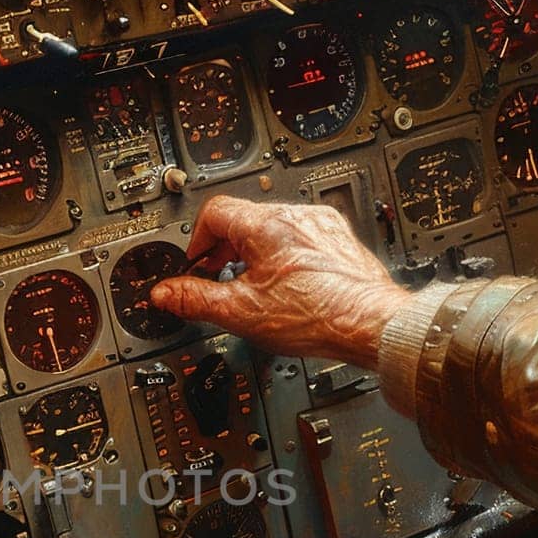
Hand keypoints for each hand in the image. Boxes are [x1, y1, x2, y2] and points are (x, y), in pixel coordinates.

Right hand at [151, 197, 408, 366]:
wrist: (372, 325)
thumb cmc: (318, 316)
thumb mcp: (241, 312)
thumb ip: (196, 299)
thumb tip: (165, 294)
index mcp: (266, 225)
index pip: (214, 211)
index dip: (197, 240)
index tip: (197, 264)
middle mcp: (296, 216)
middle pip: (243, 219)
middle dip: (225, 249)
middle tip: (221, 278)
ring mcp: (322, 226)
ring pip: (273, 229)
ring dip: (256, 253)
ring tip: (255, 286)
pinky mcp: (340, 241)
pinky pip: (301, 238)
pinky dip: (286, 257)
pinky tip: (290, 287)